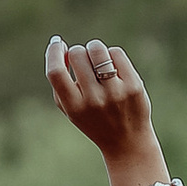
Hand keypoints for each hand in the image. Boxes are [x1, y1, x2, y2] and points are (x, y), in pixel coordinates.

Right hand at [46, 33, 157, 162]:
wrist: (127, 142)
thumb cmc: (93, 120)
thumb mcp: (71, 110)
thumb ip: (59, 84)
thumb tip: (59, 47)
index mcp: (74, 107)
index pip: (56, 72)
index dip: (53, 52)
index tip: (56, 43)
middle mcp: (94, 100)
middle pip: (78, 54)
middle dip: (78, 52)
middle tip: (84, 63)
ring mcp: (115, 92)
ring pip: (97, 49)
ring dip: (94, 49)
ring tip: (98, 61)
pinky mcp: (133, 85)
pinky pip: (116, 53)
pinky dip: (112, 56)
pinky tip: (113, 68)